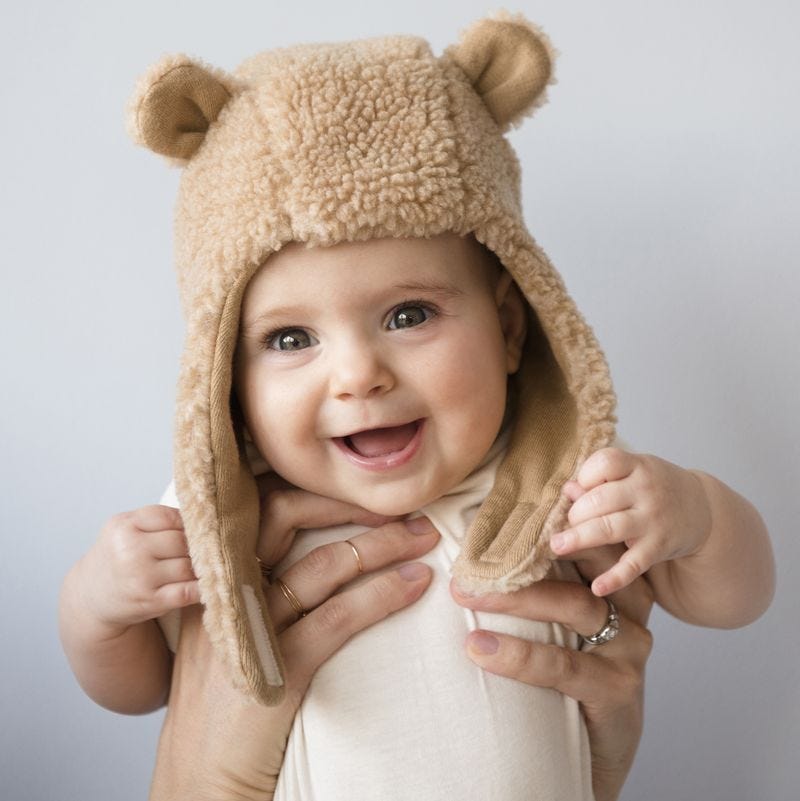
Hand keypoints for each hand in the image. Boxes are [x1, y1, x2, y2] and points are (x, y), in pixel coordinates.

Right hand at [78, 505, 199, 635]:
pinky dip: (201, 588)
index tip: (196, 527)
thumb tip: (202, 517)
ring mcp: (140, 577)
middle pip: (182, 541)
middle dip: (196, 545)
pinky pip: (187, 592)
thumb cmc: (118, 556)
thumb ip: (156, 519)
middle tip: (205, 548)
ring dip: (200, 567)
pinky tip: (207, 584)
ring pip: (188, 566)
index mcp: (123, 526)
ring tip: (204, 565)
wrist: (91, 596)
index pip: (170, 517)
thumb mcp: (124, 528)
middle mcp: (130, 551)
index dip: (188, 522)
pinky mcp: (150, 601)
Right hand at [150, 482, 439, 800]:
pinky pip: (338, 616)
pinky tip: (414, 585)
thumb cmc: (222, 706)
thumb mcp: (227, 634)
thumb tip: (314, 554)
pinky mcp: (275, 667)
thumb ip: (255, 590)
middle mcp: (224, 591)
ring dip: (383, 544)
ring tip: (424, 539)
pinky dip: (383, 594)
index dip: (311, 488)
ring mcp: (249, 627)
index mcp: (212, 576)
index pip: (258, 505)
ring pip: (323, 563)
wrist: (199, 781)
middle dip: (347, 503)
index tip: (357, 489)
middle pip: (285, 515)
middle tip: (400, 505)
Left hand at [451, 544, 653, 800]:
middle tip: (466, 558)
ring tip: (465, 596)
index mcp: (609, 575)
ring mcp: (630, 644)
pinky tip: (480, 649)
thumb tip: (473, 543)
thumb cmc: (566, 672)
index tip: (491, 512)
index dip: (540, 519)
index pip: (579, 535)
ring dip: (514, 598)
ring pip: (572, 604)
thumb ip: (535, 579)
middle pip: (581, 558)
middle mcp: (629, 601)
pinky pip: (564, 664)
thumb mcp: (554, 619)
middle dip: (521, 552)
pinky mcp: (620, 687)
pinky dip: (518, 655)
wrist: (594, 750)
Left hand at [549, 447, 711, 595]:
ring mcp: (653, 520)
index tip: (582, 486)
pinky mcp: (658, 547)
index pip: (605, 463)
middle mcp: (646, 491)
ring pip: (609, 528)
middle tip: (567, 522)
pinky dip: (615, 577)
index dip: (586, 475)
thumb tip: (567, 489)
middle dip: (576, 513)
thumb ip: (601, 480)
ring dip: (579, 538)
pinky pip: (633, 564)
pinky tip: (597, 587)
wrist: (702, 509)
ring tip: (557, 546)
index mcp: (638, 466)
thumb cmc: (654, 487)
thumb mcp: (632, 474)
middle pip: (600, 500)